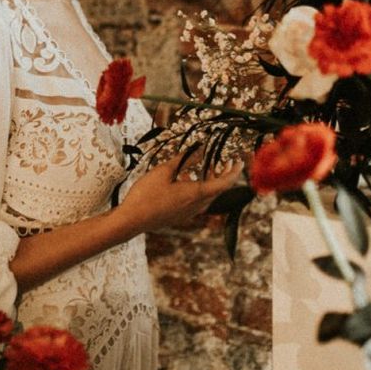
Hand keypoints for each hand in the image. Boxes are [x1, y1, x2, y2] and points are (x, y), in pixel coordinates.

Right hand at [117, 156, 244, 234]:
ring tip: (206, 168)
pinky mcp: (180, 216)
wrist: (132, 220)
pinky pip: (197, 201)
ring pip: (208, 196)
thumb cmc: (146, 195)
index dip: (234, 171)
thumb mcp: (164, 171)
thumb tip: (199, 149)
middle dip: (223, 174)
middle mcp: (197, 206)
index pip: (225, 182)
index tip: (239, 160)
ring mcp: (189, 213)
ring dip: (211, 181)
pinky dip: (199, 189)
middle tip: (224, 160)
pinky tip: (186, 180)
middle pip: (218, 190)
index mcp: (196, 194)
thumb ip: (184, 160)